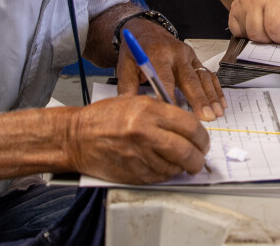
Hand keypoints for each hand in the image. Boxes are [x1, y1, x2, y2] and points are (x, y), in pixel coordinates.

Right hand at [66, 95, 209, 183]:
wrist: (76, 137)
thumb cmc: (103, 118)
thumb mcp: (135, 102)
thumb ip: (163, 112)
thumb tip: (188, 127)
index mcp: (148, 111)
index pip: (190, 125)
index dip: (202, 136)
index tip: (203, 140)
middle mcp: (145, 133)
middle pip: (187, 150)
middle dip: (198, 157)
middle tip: (199, 158)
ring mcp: (139, 155)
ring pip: (175, 167)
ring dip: (182, 167)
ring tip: (179, 161)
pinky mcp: (134, 173)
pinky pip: (161, 177)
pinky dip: (167, 173)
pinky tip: (162, 166)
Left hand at [116, 20, 224, 120]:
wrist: (144, 29)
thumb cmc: (135, 50)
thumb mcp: (124, 66)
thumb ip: (127, 87)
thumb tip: (128, 108)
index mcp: (157, 54)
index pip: (165, 79)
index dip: (170, 98)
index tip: (175, 116)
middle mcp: (176, 53)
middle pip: (190, 79)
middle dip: (199, 99)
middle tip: (207, 117)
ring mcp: (188, 55)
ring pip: (202, 77)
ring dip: (211, 96)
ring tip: (218, 113)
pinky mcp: (194, 58)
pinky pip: (208, 74)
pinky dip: (216, 89)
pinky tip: (221, 102)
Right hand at [227, 0, 279, 48]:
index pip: (273, 28)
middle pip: (258, 33)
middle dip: (269, 39)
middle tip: (275, 32)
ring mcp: (241, 4)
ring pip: (248, 34)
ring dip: (258, 38)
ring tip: (266, 29)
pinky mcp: (232, 11)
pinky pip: (236, 32)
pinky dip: (246, 35)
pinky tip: (255, 26)